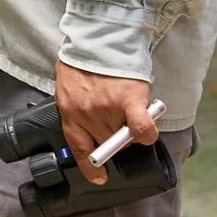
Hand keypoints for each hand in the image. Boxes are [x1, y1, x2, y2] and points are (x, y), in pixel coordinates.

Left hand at [54, 60, 158, 184]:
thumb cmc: (83, 63)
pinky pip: (141, 129)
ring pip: (125, 137)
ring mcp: (107, 109)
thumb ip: (77, 111)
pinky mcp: (128, 101)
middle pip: (107, 143)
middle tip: (120, 122)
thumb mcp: (69, 89)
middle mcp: (87, 114)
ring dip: (130, 131)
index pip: (79, 148)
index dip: (89, 167)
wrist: (98, 39)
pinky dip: (146, 134)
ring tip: (130, 112)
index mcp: (70, 112)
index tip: (98, 177)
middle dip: (115, 138)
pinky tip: (147, 131)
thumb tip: (93, 132)